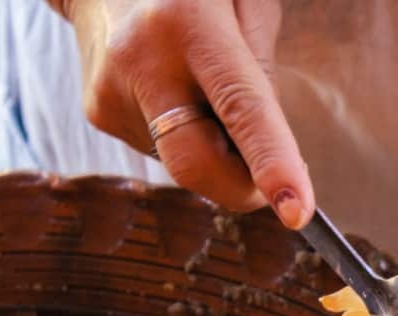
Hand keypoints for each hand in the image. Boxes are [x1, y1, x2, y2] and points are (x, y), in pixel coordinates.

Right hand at [54, 0, 313, 227]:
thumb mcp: (245, 2)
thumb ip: (263, 69)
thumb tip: (274, 148)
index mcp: (188, 21)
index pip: (241, 108)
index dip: (273, 164)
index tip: (297, 212)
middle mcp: (142, 59)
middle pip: (197, 164)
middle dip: (244, 189)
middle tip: (276, 183)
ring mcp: (112, 92)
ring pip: (185, 162)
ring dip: (214, 148)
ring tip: (202, 88)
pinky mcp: (100, 114)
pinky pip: (165, 150)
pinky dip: (187, 137)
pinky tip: (176, 91)